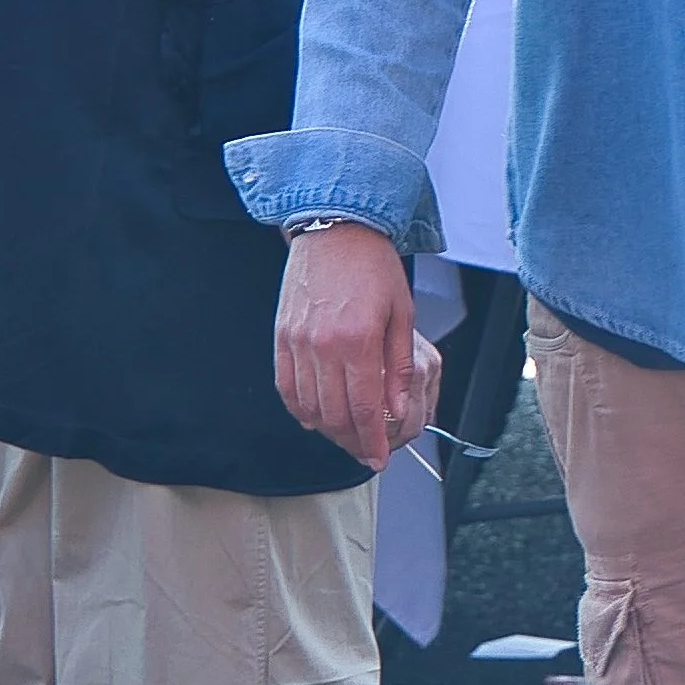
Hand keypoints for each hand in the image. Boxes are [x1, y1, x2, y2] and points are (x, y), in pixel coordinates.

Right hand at [275, 222, 439, 469]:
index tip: (378, 456)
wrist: (336, 228)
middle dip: (351, 442)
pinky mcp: (282, 337)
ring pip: (309, 407)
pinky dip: (300, 409)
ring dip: (327, 429)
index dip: (372, 440)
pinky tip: (314, 416)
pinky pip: (286, 387)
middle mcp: (323, 346)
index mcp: (358, 341)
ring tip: (345, 435)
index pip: (364, 409)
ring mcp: (298, 343)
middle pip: (334, 415)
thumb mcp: (402, 313)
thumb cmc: (373, 265)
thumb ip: (399, 368)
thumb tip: (397, 410)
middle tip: (364, 451)